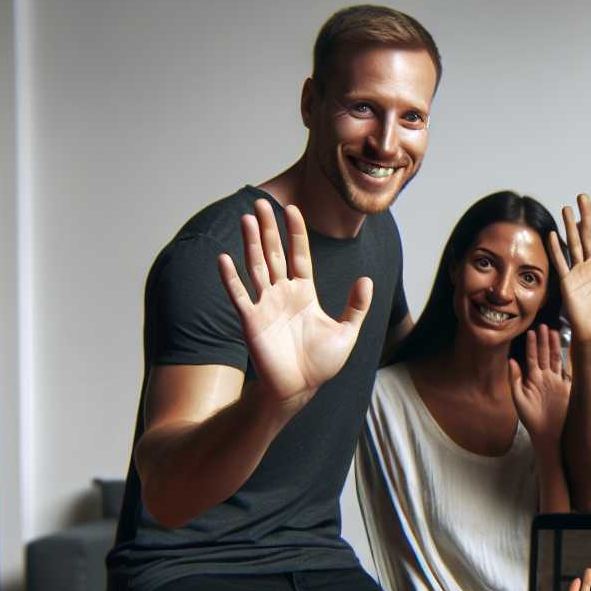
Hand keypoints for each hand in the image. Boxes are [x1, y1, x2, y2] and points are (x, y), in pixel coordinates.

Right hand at [217, 199, 372, 408]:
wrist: (300, 389)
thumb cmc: (320, 364)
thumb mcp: (346, 332)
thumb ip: (356, 306)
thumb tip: (366, 279)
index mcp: (304, 293)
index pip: (299, 255)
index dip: (295, 232)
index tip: (291, 208)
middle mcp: (283, 294)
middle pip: (274, 253)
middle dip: (268, 228)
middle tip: (261, 201)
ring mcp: (265, 305)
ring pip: (256, 266)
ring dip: (250, 243)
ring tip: (247, 218)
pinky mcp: (252, 321)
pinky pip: (239, 295)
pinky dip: (231, 278)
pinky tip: (224, 258)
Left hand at [509, 324, 569, 444]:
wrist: (547, 434)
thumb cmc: (530, 418)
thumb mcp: (519, 399)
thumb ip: (515, 380)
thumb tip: (511, 361)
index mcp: (532, 379)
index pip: (532, 357)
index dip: (532, 345)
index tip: (531, 331)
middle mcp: (545, 378)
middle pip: (545, 355)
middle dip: (544, 340)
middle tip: (543, 325)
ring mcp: (557, 381)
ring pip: (556, 359)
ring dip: (555, 346)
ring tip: (553, 332)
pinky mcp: (567, 387)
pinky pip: (568, 370)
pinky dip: (569, 359)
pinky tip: (569, 348)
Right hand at [551, 194, 590, 344]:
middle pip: (589, 236)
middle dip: (586, 216)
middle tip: (582, 196)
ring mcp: (579, 273)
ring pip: (574, 244)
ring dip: (569, 225)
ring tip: (565, 207)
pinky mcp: (567, 282)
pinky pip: (561, 262)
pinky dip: (556, 249)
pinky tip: (552, 234)